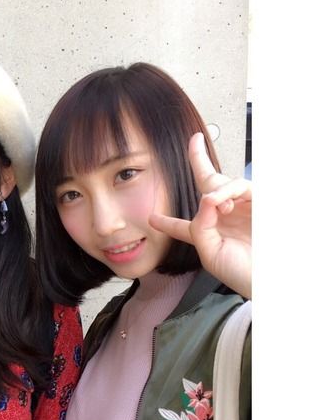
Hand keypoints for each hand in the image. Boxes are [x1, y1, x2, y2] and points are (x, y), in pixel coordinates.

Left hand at [149, 133, 250, 298]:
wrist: (267, 278)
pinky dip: (226, 191)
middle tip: (195, 141)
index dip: (168, 222)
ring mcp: (241, 210)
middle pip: (208, 186)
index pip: (183, 227)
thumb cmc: (240, 273)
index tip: (152, 218)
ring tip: (212, 202)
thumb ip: (199, 227)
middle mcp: (223, 219)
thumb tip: (205, 199)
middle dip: (199, 161)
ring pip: (221, 184)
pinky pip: (239, 187)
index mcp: (207, 235)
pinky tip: (218, 200)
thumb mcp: (209, 253)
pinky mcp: (257, 204)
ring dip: (214, 189)